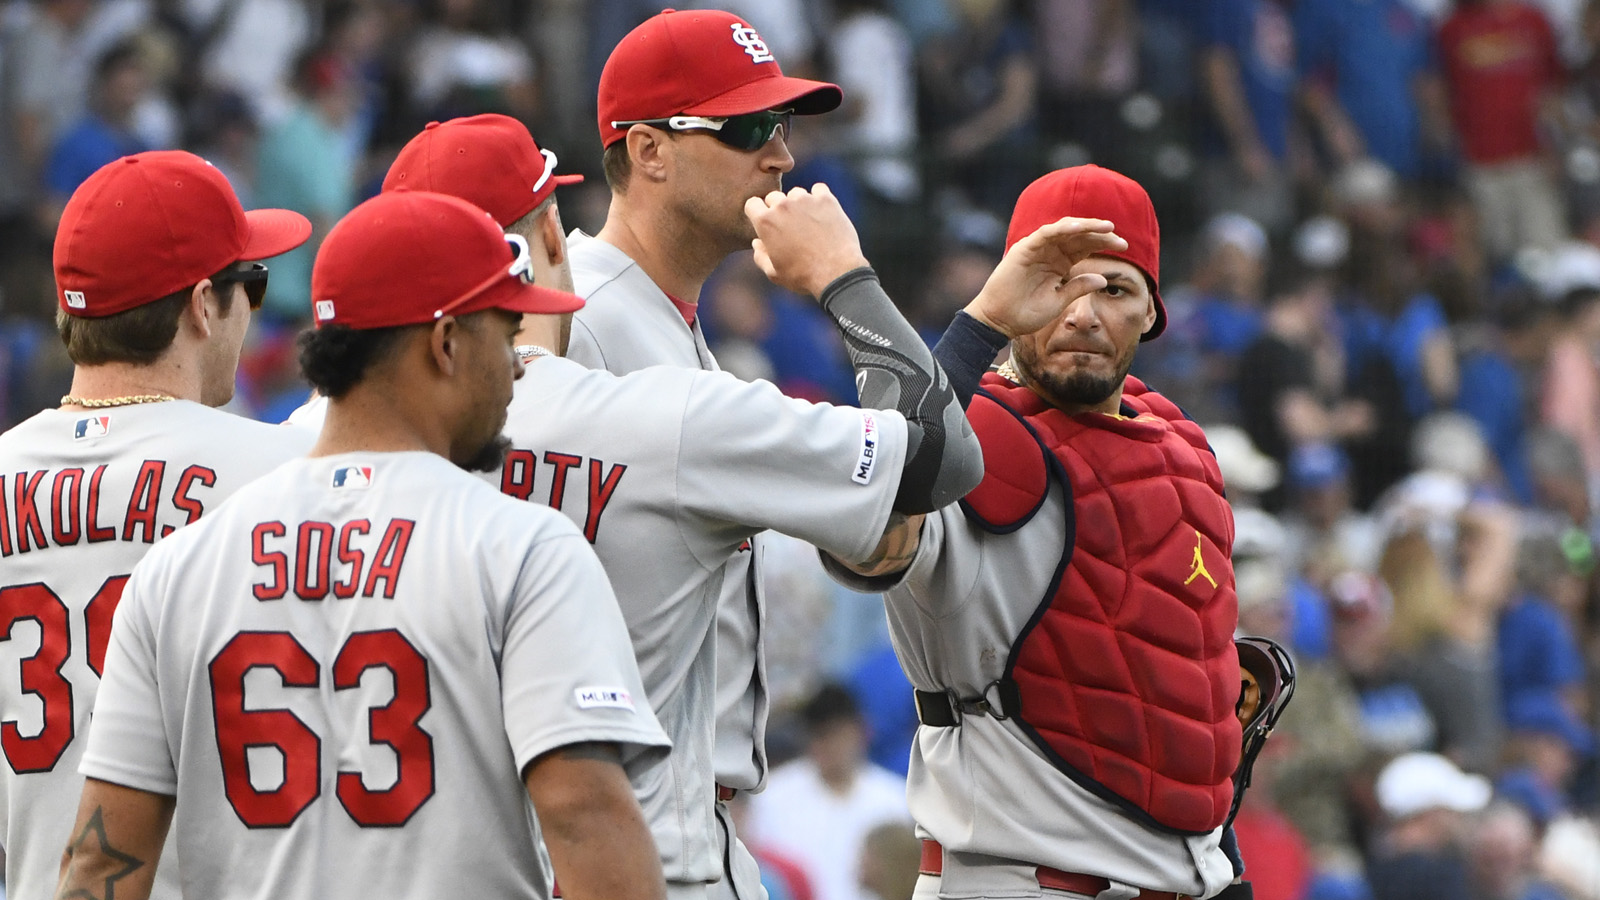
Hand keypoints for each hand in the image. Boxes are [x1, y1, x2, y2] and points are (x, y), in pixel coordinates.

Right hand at [746, 184, 869, 296]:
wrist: (836, 272)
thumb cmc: (803, 276)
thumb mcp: (774, 273)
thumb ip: (760, 256)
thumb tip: (757, 243)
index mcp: (766, 222)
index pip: (752, 204)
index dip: (757, 214)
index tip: (766, 223)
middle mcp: (783, 205)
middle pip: (773, 197)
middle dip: (777, 210)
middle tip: (789, 227)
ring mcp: (805, 200)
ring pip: (795, 194)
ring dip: (798, 204)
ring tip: (808, 223)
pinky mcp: (826, 199)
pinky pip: (818, 190)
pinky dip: (819, 199)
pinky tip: (822, 213)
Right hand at [964, 218, 1127, 338]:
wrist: (1000, 322)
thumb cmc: (1026, 313)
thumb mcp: (1060, 300)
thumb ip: (1079, 286)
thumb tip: (1103, 278)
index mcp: (1060, 263)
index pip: (1086, 246)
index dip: (1104, 243)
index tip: (1125, 247)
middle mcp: (1050, 251)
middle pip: (1079, 236)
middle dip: (1100, 234)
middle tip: (1121, 239)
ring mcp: (1037, 248)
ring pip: (1065, 229)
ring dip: (1086, 226)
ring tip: (1106, 227)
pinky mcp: (1024, 248)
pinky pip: (1046, 233)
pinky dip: (1062, 228)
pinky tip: (1078, 228)